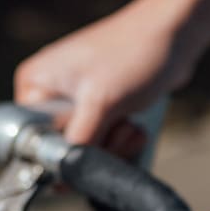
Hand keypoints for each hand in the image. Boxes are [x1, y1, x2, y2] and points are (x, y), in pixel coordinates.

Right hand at [14, 3, 185, 156]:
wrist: (174, 35)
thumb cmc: (134, 54)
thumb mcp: (100, 104)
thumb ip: (78, 143)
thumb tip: (64, 175)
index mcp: (36, 85)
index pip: (38, 142)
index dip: (66, 155)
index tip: (92, 151)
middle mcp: (52, 93)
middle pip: (68, 150)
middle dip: (100, 148)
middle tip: (118, 125)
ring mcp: (79, 102)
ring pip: (92, 151)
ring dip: (117, 145)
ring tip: (129, 122)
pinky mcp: (103, 109)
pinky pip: (109, 142)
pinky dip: (125, 139)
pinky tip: (135, 125)